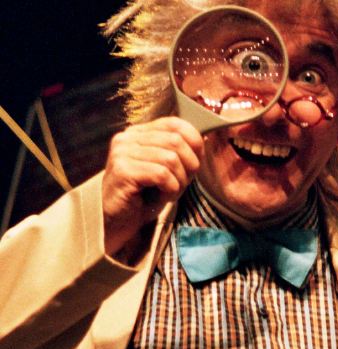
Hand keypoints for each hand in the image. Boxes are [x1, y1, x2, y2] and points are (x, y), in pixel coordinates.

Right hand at [102, 117, 203, 254]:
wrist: (118, 222)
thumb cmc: (145, 197)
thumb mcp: (167, 170)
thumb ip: (181, 153)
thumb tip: (205, 139)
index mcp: (139, 133)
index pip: (174, 123)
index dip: (194, 141)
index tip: (196, 162)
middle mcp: (127, 137)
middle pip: (176, 141)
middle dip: (189, 165)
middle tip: (182, 183)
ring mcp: (122, 152)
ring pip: (171, 159)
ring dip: (179, 181)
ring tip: (170, 193)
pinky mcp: (122, 170)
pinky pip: (161, 174)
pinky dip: (170, 189)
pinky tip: (162, 197)